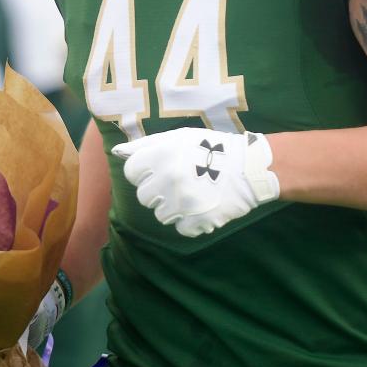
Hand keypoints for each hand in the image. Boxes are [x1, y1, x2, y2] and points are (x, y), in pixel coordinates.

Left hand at [112, 128, 279, 236]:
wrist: (248, 168)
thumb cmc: (209, 148)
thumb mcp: (177, 138)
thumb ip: (145, 145)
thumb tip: (117, 152)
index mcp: (162, 154)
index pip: (131, 172)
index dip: (144, 171)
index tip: (160, 169)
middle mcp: (169, 178)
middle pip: (143, 196)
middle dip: (157, 191)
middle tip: (179, 182)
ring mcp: (183, 201)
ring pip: (160, 215)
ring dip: (173, 207)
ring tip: (192, 193)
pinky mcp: (198, 221)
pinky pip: (180, 228)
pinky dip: (190, 221)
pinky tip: (203, 205)